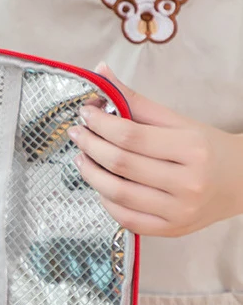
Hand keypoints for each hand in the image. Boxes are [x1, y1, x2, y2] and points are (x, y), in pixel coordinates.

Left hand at [69, 63, 242, 236]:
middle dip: (91, 146)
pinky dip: (106, 201)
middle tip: (77, 134)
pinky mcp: (169, 230)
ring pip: (118, 194)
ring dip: (91, 174)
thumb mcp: (178, 121)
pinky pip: (125, 218)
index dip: (101, 124)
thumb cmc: (206, 148)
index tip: (85, 113)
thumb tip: (101, 73)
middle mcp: (187, 182)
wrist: (241, 182)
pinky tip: (99, 185)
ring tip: (82, 158)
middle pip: (121, 164)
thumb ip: (137, 102)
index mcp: (192, 148)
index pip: (132, 136)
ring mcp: (177, 211)